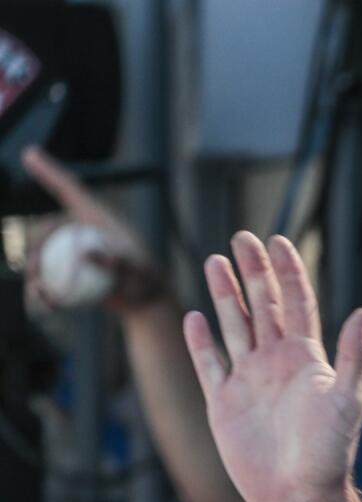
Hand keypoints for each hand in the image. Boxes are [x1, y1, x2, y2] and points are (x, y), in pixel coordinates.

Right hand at [20, 145, 164, 313]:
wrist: (145, 300)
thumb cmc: (147, 280)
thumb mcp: (138, 272)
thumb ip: (117, 261)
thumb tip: (87, 253)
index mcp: (96, 216)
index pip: (71, 189)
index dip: (49, 171)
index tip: (30, 153)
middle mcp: (79, 228)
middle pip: (46, 229)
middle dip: (33, 246)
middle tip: (35, 270)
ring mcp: (70, 248)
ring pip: (41, 254)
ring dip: (34, 273)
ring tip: (41, 295)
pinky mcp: (67, 268)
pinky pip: (47, 276)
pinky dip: (43, 289)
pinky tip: (45, 305)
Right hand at [182, 233, 361, 501]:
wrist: (300, 494)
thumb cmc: (330, 451)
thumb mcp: (347, 399)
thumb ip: (353, 356)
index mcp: (307, 359)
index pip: (297, 304)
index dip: (289, 272)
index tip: (279, 241)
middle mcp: (277, 365)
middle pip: (263, 306)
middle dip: (254, 272)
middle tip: (241, 237)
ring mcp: (250, 382)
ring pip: (235, 327)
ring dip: (226, 296)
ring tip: (215, 261)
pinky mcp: (225, 404)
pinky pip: (209, 365)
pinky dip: (201, 342)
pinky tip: (195, 318)